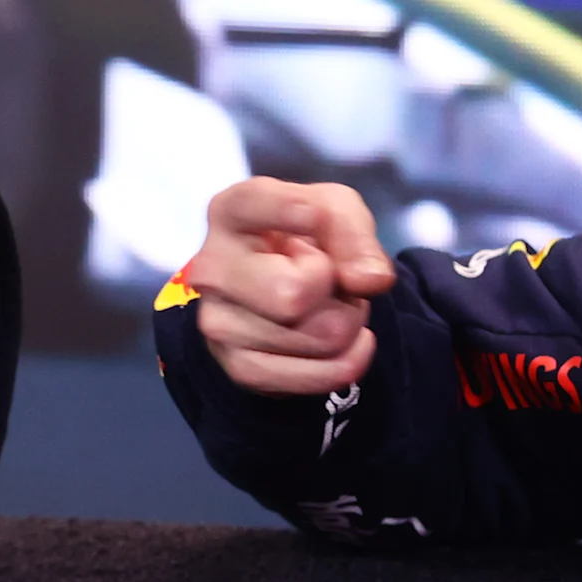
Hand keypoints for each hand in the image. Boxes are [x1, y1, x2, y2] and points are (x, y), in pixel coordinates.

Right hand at [184, 178, 397, 394]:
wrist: (284, 287)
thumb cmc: (304, 237)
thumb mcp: (336, 212)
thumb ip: (355, 233)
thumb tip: (370, 281)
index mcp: (229, 213)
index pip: (255, 205)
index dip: (288, 212)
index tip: (312, 215)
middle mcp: (211, 268)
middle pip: (293, 294)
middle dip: (339, 292)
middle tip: (333, 281)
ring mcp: (218, 324)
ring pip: (321, 337)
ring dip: (347, 323)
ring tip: (326, 306)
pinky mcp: (240, 368)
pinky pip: (322, 375)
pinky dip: (348, 360)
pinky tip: (337, 342)